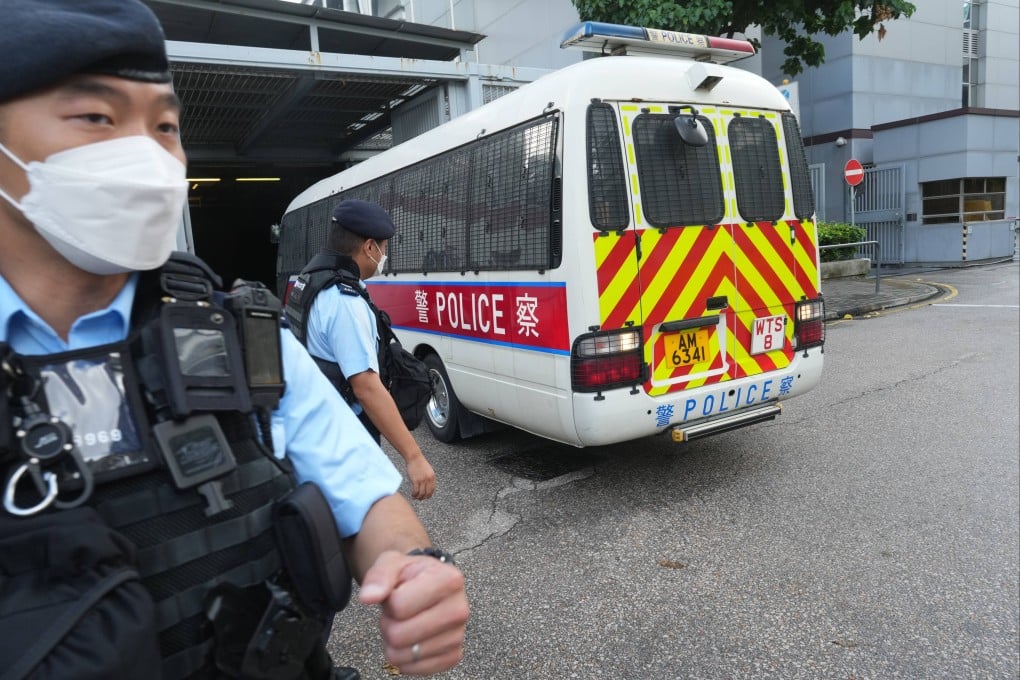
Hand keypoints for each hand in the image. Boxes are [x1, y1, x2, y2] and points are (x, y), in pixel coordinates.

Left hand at [359, 550, 468, 675]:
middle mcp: (459, 609)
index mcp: (449, 580)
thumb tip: (368, 597)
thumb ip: (379, 576)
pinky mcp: (453, 656)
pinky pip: (414, 670)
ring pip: (404, 655)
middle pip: (399, 635)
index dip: (389, 602)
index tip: (398, 593)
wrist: (428, 584)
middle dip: (388, 624)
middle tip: (397, 613)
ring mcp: (458, 635)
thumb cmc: (410, 575)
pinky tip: (412, 639)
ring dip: (394, 642)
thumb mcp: (392, 563)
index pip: (399, 606)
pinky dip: (405, 659)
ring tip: (405, 623)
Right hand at [406, 455, 435, 499]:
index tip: (425, 497)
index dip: (429, 495)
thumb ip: (428, 478)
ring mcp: (422, 480)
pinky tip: (412, 495)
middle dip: (423, 497)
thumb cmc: (419, 463)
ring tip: (415, 497)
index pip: (432, 490)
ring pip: (421, 493)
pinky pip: (416, 491)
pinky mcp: (416, 480)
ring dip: (418, 497)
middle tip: (419, 499)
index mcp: (432, 477)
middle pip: (427, 493)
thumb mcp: (428, 470)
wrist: (414, 457)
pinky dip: (414, 495)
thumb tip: (427, 486)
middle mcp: (428, 479)